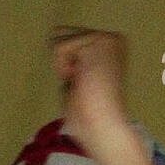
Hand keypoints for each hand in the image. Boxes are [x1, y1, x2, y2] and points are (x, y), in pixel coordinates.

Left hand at [48, 27, 152, 164]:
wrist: (104, 130)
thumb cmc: (89, 119)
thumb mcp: (76, 83)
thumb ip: (69, 61)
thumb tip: (54, 35)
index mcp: (107, 51)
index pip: (66, 42)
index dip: (64, 70)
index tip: (84, 89)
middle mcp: (110, 38)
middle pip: (60, 34)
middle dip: (62, 64)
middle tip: (83, 87)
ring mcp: (105, 37)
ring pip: (58, 38)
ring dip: (62, 68)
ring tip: (84, 84)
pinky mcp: (98, 40)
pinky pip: (58, 48)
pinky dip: (63, 69)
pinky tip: (83, 80)